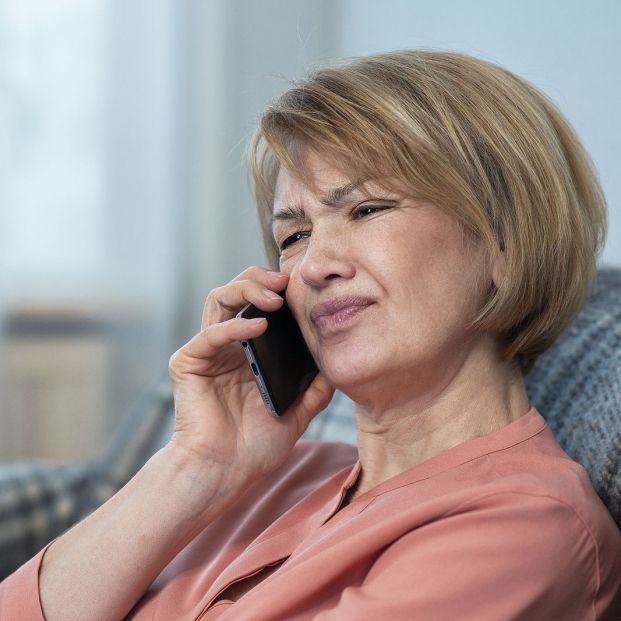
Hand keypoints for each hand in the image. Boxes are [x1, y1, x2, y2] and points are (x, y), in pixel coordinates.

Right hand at [167, 266, 334, 495]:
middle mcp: (226, 346)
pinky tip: (258, 327)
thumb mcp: (296, 415)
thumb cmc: (254, 448)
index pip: (259, 306)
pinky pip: (209, 334)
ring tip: (274, 297)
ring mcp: (206, 352)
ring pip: (218, 300)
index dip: (278, 291)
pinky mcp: (188, 363)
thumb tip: (336, 368)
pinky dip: (234, 326)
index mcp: (249, 353)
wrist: (224, 474)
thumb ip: (314, 391)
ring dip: (245, 290)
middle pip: (236, 293)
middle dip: (259, 279)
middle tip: (285, 281)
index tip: (303, 287)